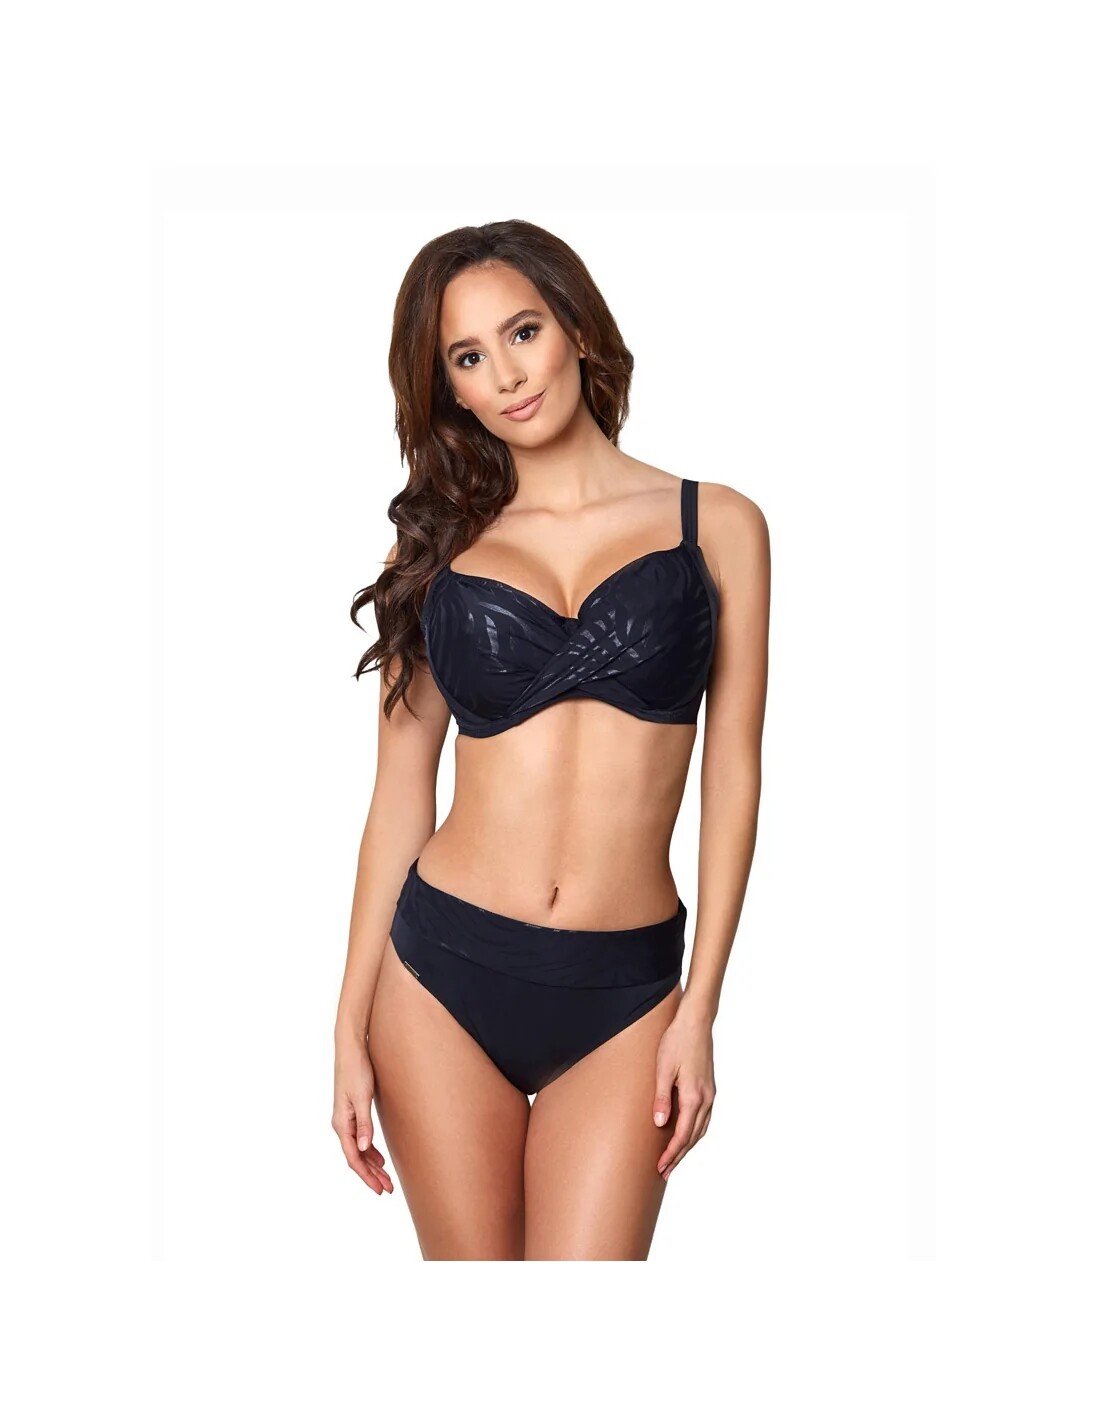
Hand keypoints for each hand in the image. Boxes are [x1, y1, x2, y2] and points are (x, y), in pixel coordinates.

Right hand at [332, 1037, 393, 1194]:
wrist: (351, 1048)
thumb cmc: (357, 1070)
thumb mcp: (363, 1097)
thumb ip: (364, 1123)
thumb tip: (363, 1149)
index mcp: (341, 1123)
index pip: (353, 1158)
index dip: (366, 1176)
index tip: (379, 1189)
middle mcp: (341, 1124)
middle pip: (356, 1157)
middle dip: (371, 1175)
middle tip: (388, 1189)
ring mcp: (346, 1118)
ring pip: (358, 1149)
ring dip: (372, 1164)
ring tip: (386, 1178)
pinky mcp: (353, 1111)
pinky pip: (360, 1138)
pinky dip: (369, 1151)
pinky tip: (379, 1158)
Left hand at [652, 999, 715, 1180]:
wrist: (696, 1022)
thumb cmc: (676, 1042)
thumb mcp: (663, 1069)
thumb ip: (661, 1098)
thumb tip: (660, 1124)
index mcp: (694, 1096)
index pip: (682, 1134)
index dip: (671, 1153)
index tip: (660, 1167)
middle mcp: (706, 1099)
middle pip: (693, 1137)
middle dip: (679, 1155)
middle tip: (664, 1172)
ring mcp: (710, 1094)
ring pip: (701, 1129)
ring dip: (688, 1146)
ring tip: (674, 1159)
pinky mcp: (709, 1088)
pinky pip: (704, 1118)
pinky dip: (695, 1132)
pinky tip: (687, 1135)